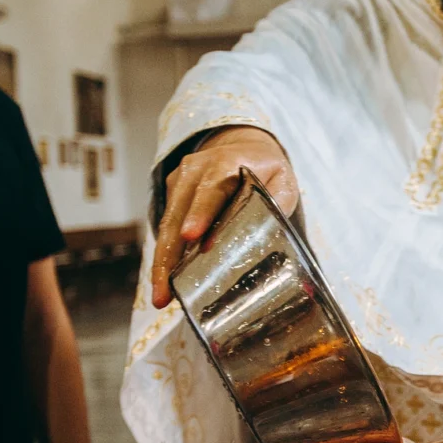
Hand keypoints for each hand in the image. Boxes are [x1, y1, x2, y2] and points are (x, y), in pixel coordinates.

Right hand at [150, 126, 298, 307]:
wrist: (244, 145)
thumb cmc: (267, 169)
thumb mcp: (282, 178)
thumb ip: (278, 198)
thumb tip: (269, 222)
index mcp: (225, 163)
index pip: (211, 190)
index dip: (200, 213)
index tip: (191, 236)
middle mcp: (195, 170)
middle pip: (178, 215)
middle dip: (169, 255)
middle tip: (164, 291)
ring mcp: (179, 181)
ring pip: (166, 225)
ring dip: (161, 262)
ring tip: (160, 297)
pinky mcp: (172, 193)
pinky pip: (166, 227)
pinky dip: (165, 254)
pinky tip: (165, 281)